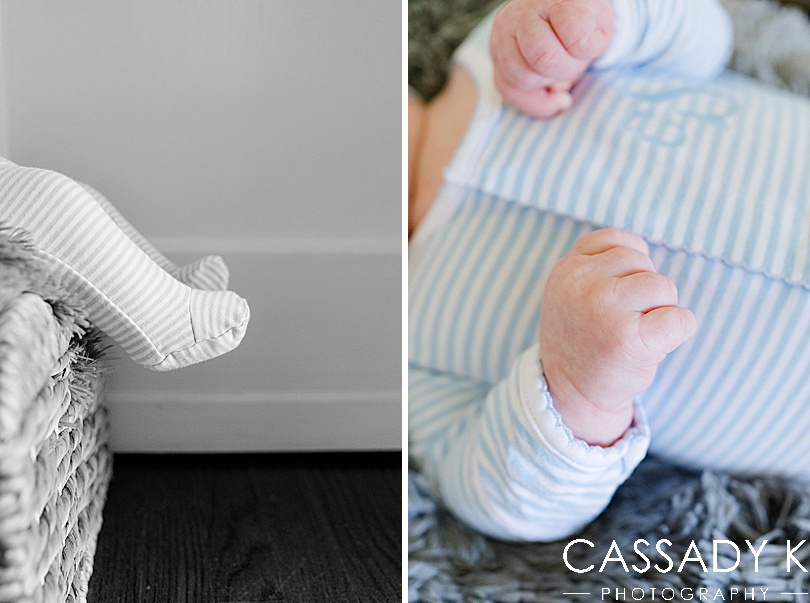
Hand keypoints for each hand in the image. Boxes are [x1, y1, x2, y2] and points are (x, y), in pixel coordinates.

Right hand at [490, 0, 614, 117]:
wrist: (551, 12)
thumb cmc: (578, 21)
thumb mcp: (598, 25)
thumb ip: (588, 49)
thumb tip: (559, 91)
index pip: (574, 29)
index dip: (587, 48)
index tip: (588, 45)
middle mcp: (522, 13)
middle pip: (543, 58)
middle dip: (565, 69)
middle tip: (571, 61)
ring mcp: (503, 35)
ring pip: (522, 77)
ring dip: (545, 82)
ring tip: (555, 70)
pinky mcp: (495, 58)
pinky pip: (509, 90)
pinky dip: (534, 100)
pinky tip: (549, 91)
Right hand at [539, 228, 696, 444]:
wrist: (571, 393)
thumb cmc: (583, 338)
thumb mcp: (570, 290)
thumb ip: (596, 264)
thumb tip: (644, 252)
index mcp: (566, 269)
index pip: (617, 241)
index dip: (628, 267)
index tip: (614, 296)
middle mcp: (581, 284)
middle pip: (643, 263)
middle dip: (645, 290)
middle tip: (623, 320)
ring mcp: (604, 309)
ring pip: (664, 286)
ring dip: (661, 309)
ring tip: (636, 332)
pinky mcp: (630, 339)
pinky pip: (680, 319)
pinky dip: (677, 332)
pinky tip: (653, 346)